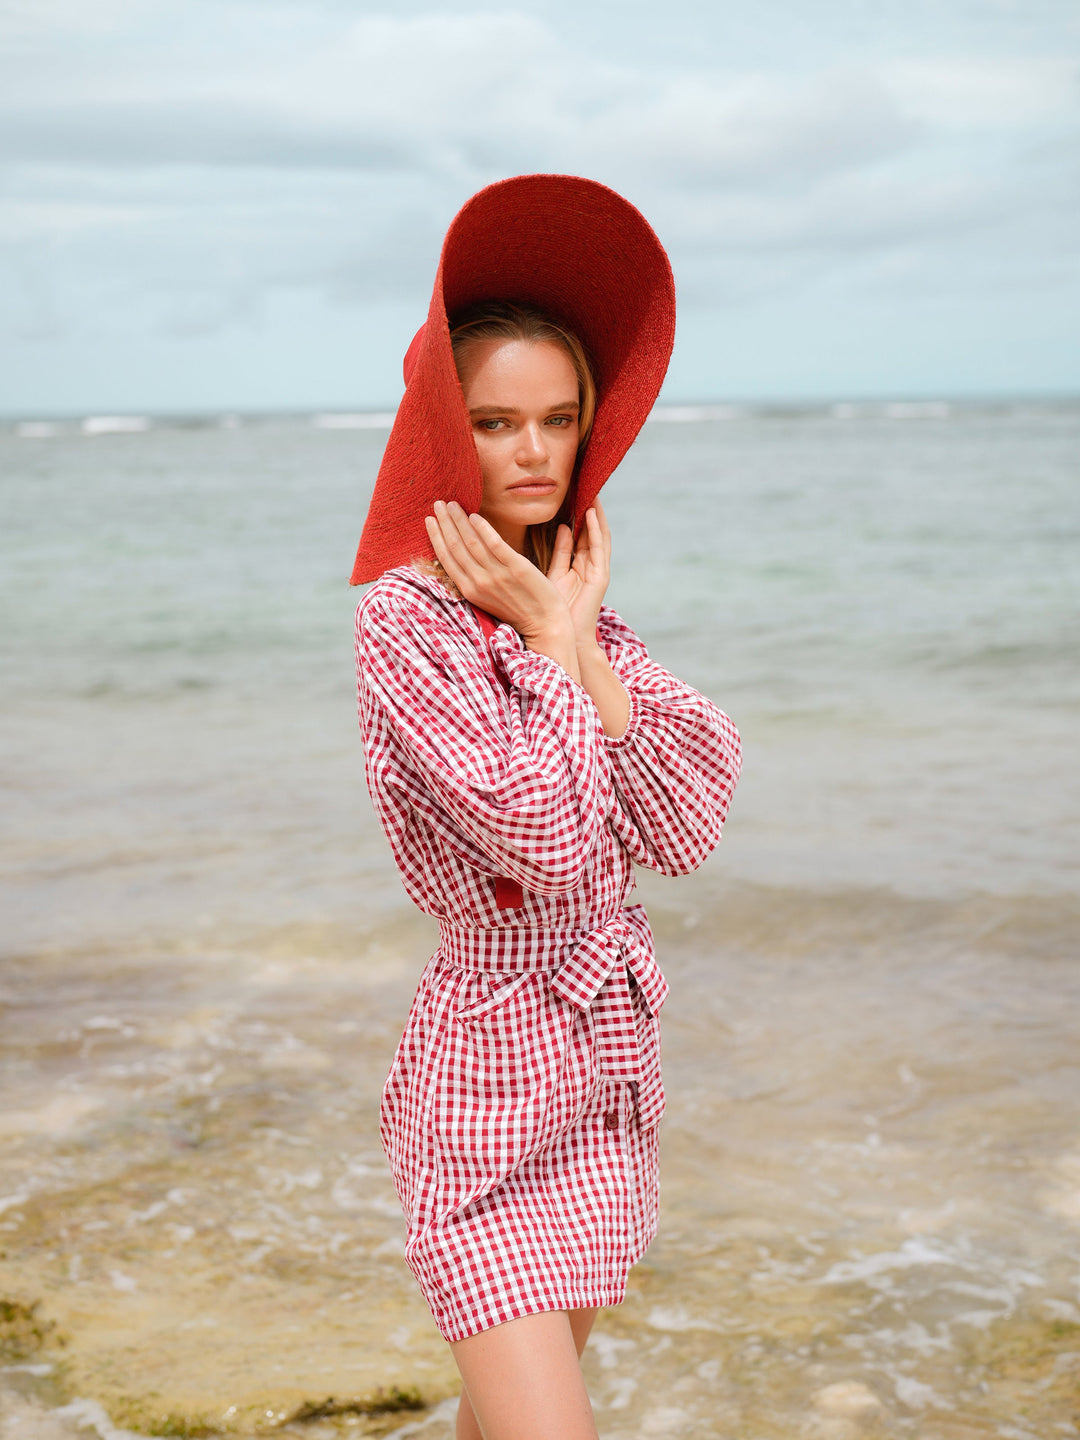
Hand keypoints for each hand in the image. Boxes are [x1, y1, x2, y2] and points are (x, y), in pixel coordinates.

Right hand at [424, 502, 576, 667]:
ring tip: (453, 503)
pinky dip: (483, 529)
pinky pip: (495, 544)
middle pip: (455, 546)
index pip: (446, 559)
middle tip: (438, 502)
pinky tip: (475, 515)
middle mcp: (479, 583)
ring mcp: (497, 575)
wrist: (545, 627)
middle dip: (444, 522)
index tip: (429, 519)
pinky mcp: (517, 568)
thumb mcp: (489, 599)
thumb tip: (465, 557)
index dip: (436, 537)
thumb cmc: (519, 612)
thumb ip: (476, 579)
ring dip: (459, 520)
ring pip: (471, 542)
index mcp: (470, 591)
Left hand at [546, 501, 611, 647]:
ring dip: (597, 514)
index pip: (583, 532)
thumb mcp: (555, 573)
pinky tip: (592, 513)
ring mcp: (598, 570)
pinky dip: (596, 530)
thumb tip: (562, 527)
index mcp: (581, 563)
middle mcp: (592, 564)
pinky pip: (599, 548)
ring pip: (600, 535)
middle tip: (587, 483)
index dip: (580, 512)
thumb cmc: (555, 608)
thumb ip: (561, 551)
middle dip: (591, 508)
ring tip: (593, 491)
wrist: (561, 635)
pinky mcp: (600, 577)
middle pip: (594, 530)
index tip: (575, 490)